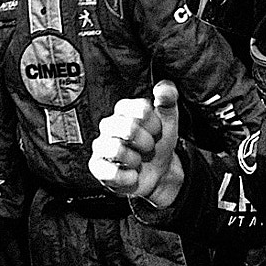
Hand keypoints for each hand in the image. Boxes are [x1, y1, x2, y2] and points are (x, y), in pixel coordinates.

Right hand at [89, 81, 183, 207]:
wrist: (159, 172)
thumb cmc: (158, 144)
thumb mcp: (168, 122)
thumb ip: (168, 101)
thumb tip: (163, 88)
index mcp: (124, 110)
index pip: (140, 109)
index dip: (155, 124)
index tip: (157, 131)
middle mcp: (109, 125)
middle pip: (128, 128)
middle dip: (146, 142)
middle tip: (149, 147)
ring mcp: (101, 146)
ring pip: (116, 149)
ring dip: (136, 159)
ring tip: (138, 160)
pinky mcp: (97, 167)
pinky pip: (110, 172)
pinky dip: (128, 177)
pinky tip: (132, 174)